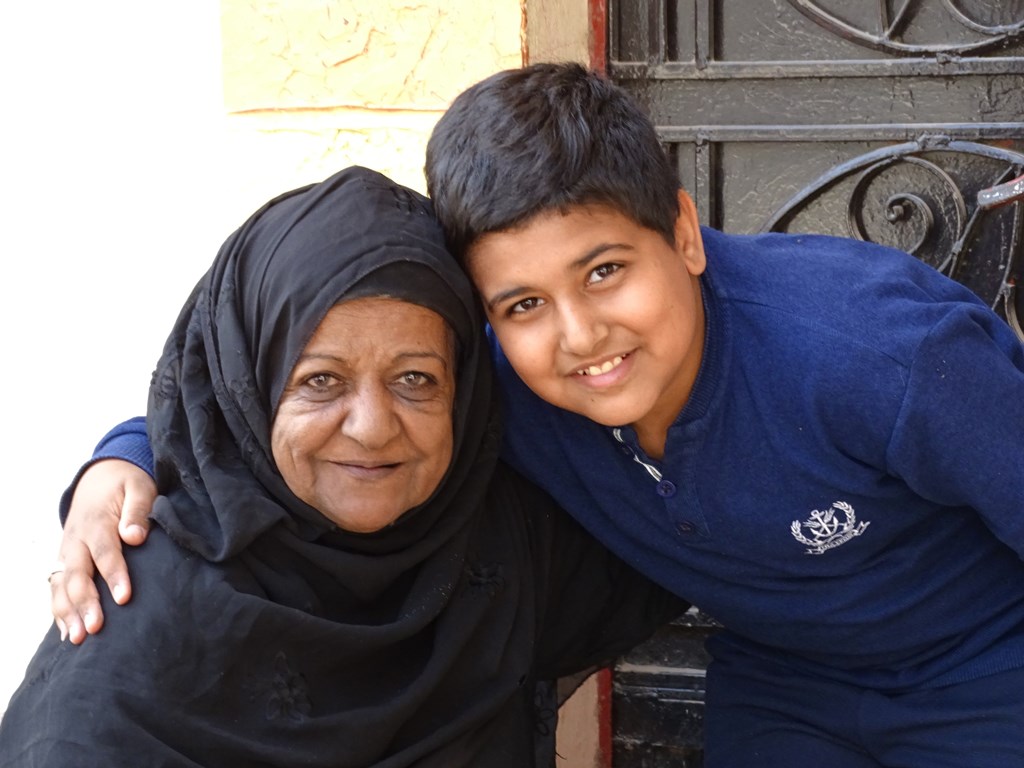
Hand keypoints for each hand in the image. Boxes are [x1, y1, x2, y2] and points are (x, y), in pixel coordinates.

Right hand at [50, 459, 155, 643]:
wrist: (99, 477)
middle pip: (78, 574)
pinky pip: (57, 586)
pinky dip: (59, 609)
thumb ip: (138, 510)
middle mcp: (76, 539)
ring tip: (78, 638)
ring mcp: (67, 551)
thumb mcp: (138, 487)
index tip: (124, 597)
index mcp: (97, 521)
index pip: (105, 551)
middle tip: (95, 628)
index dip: (114, 574)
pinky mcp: (65, 560)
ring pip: (62, 584)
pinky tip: (67, 632)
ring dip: (67, 611)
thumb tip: (135, 536)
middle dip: (85, 602)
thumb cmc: (126, 484)